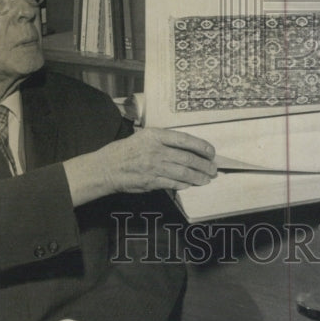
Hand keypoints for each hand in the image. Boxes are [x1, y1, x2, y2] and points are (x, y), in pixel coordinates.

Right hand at [64, 127, 216, 204]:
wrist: (106, 167)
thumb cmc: (125, 151)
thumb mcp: (143, 136)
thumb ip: (162, 140)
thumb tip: (185, 148)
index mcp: (155, 135)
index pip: (184, 139)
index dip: (201, 146)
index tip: (211, 152)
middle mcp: (156, 150)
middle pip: (187, 158)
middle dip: (204, 165)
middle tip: (213, 169)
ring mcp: (153, 167)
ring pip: (183, 173)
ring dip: (198, 177)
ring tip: (207, 179)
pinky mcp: (151, 181)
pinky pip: (172, 183)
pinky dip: (184, 185)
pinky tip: (190, 185)